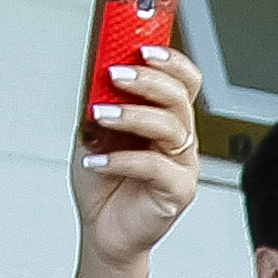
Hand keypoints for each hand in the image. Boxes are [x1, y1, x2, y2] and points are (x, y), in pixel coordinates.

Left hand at [74, 47, 204, 268]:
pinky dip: (122, 159)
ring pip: (170, 127)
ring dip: (132, 115)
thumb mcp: (94, 134)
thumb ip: (101, 105)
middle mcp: (179, 139)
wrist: (102, 229)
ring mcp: (182, 164)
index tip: (142, 47)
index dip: (170, 61)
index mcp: (165, 119)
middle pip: (179, 97)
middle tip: (117, 75)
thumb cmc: (103, 184)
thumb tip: (97, 76)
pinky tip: (99, 160)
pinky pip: (156, 166)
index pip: (183, 80)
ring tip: (102, 116)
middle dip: (147, 80)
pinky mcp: (178, 191)